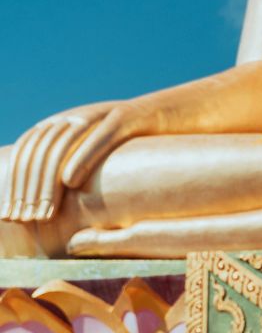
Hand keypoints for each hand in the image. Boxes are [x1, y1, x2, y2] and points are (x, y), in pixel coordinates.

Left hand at [1, 97, 155, 222]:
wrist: (174, 113)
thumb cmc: (133, 144)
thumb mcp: (97, 154)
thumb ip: (73, 169)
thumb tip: (43, 203)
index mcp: (65, 122)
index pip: (28, 149)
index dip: (16, 181)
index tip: (13, 214)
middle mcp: (77, 114)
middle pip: (42, 149)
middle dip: (29, 187)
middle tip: (26, 219)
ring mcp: (101, 112)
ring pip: (64, 143)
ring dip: (48, 179)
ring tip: (45, 210)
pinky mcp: (126, 116)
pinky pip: (99, 135)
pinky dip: (81, 157)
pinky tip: (70, 181)